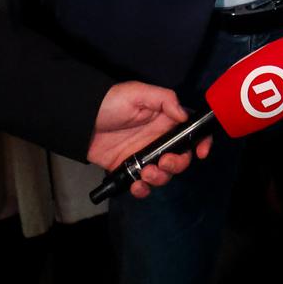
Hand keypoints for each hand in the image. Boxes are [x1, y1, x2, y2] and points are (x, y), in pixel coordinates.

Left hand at [86, 81, 211, 198]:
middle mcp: (159, 140)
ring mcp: (144, 157)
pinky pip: (142, 185)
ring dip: (160, 178)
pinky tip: (137, 186)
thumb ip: (165, 100)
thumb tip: (183, 116)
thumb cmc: (111, 102)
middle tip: (163, 162)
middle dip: (177, 164)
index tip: (201, 153)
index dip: (202, 143)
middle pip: (181, 158)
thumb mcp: (139, 93)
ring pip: (164, 174)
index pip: (191, 133)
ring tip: (145, 173)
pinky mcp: (129, 170)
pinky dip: (143, 190)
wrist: (81, 120)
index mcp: (166, 121)